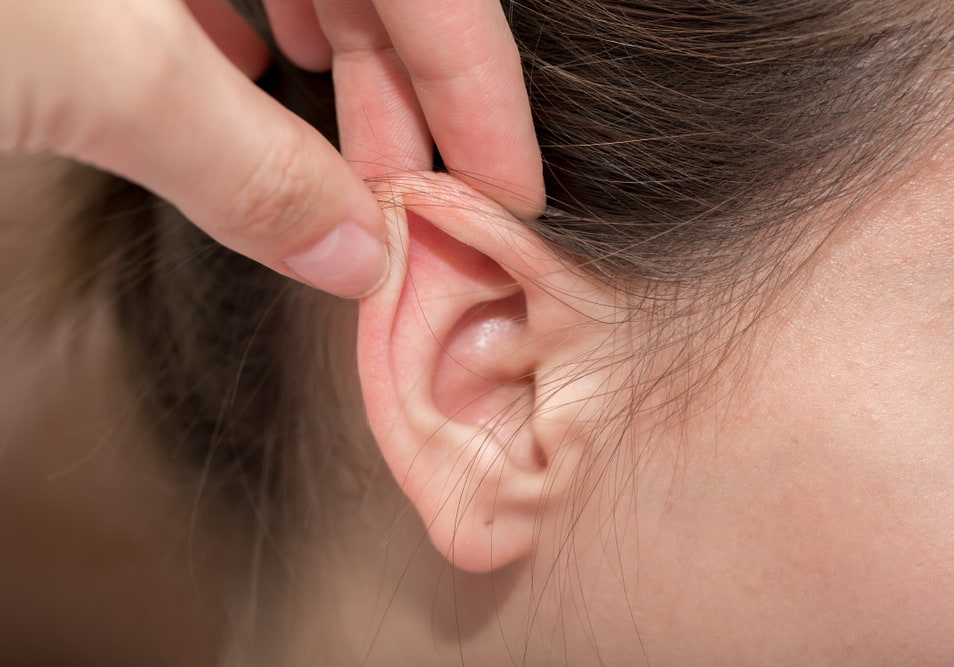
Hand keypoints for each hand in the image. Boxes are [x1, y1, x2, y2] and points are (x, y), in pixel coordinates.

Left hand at [0, 0, 542, 297]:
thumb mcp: (93, 72)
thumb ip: (237, 162)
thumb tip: (358, 257)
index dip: (480, 87)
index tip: (511, 187)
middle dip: (401, 96)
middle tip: (421, 196)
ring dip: (330, 71)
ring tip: (348, 151)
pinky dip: (234, 46)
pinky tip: (239, 79)